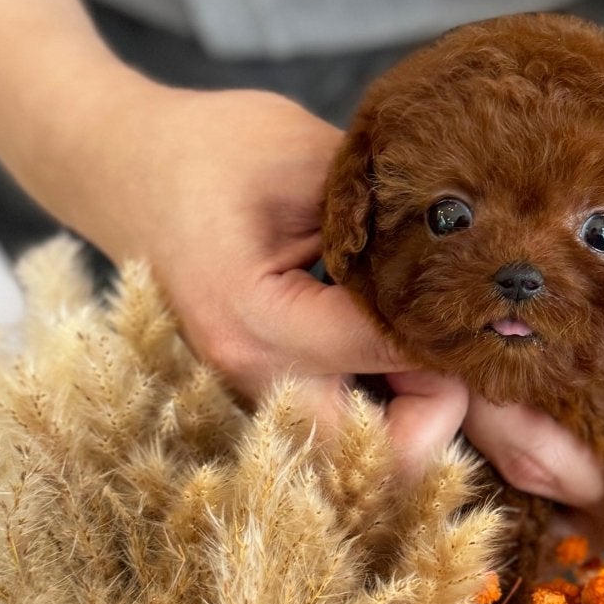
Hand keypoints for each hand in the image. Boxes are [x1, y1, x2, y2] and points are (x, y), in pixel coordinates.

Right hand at [35, 65, 471, 456]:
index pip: (388, 354)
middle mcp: (253, 377)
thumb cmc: (212, 148)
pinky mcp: (267, 391)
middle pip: (375, 455)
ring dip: (414, 412)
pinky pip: (341, 424)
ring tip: (432, 340)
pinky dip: (386, 401)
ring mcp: (255, 395)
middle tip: (457, 343)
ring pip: (361, 453)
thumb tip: (481, 263)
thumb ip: (384, 218)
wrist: (121, 165)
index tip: (480, 296)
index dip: (449, 332)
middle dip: (440, 411)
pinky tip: (401, 344)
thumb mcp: (307, 157)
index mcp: (257, 319)